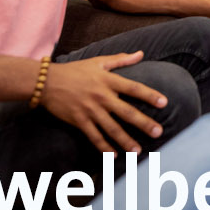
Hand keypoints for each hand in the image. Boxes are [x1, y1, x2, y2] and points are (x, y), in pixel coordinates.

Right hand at [40, 51, 167, 153]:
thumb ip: (121, 60)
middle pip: (126, 112)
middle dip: (143, 123)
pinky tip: (114, 156)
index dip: (149, 95)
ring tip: (138, 150)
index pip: (133, 88)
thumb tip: (141, 53)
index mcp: (107, 80)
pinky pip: (94, 137)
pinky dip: (104, 148)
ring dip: (126, 140)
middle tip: (158, 132)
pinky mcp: (79, 121)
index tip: (164, 103)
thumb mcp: (98, 62)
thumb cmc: (74, 70)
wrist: (45, 81)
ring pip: (111, 128)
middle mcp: (101, 96)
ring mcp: (90, 110)